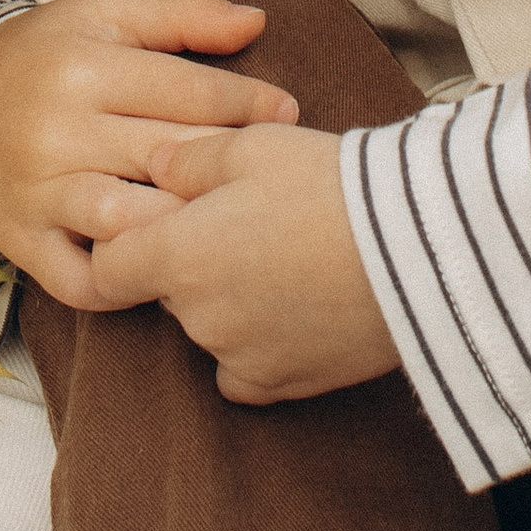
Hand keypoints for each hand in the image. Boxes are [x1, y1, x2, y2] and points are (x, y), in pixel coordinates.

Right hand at [0, 0, 299, 309]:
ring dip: (183, 229)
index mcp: (84, 67)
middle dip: (230, 168)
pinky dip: (124, 284)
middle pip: (170, 158)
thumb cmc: (43, 57)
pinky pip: (80, 280)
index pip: (190, 94)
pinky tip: (162, 269)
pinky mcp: (19, 240)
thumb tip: (258, 22)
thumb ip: (182, 13)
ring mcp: (37, 191)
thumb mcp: (103, 14)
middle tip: (275, 177)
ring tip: (226, 227)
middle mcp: (58, 130)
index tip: (287, 117)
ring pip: (129, 223)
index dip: (249, 107)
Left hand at [88, 122, 399, 401]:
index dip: (127, 243)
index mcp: (177, 256)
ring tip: (289, 259)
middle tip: (250, 226)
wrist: (422, 248)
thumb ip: (189, 159)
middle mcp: (198, 318)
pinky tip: (295, 310)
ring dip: (229, 303)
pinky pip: (246, 372)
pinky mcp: (287, 384)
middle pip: (166, 294)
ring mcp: (241, 357)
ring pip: (209, 329)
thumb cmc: (333, 186)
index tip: (164, 222)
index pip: (107, 268)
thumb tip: (154, 168)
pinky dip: (259, 348)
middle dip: (189, 265)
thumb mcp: (254, 145)